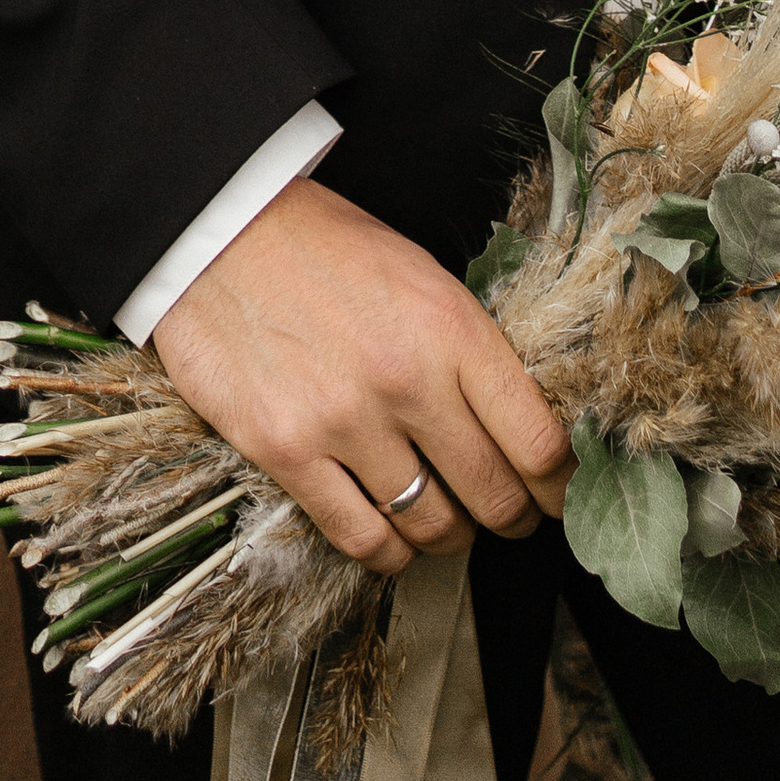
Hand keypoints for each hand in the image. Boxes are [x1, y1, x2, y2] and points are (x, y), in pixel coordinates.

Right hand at [152, 176, 570, 578]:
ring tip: (448, 522)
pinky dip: (390, 553)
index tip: (561, 494)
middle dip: (513, 517)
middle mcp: (406, 379)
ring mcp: (344, 420)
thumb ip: (466, 348)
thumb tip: (517, 425)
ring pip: (433, 526)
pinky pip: (363, 540)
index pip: (538, 441)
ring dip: (451, 536)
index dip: (562, 485)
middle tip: (509, 515)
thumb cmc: (322, 247)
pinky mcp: (287, 451)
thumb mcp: (418, 274)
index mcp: (451, 325)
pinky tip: (394, 536)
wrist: (217, 227)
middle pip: (494, 494)